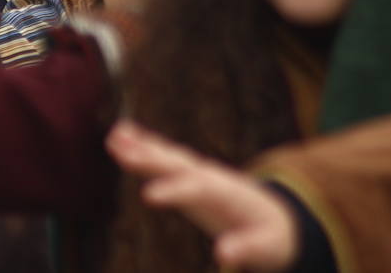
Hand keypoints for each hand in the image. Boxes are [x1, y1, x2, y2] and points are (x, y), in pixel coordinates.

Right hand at [106, 119, 298, 270]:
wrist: (277, 216)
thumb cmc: (271, 236)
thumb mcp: (267, 248)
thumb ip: (247, 248)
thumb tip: (223, 254)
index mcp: (228, 193)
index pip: (199, 188)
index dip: (174, 191)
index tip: (146, 196)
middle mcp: (210, 175)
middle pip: (178, 164)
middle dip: (151, 159)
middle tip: (122, 152)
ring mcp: (198, 171)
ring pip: (167, 156)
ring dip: (141, 147)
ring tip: (114, 138)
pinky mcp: (188, 173)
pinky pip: (162, 156)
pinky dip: (142, 144)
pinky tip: (119, 135)